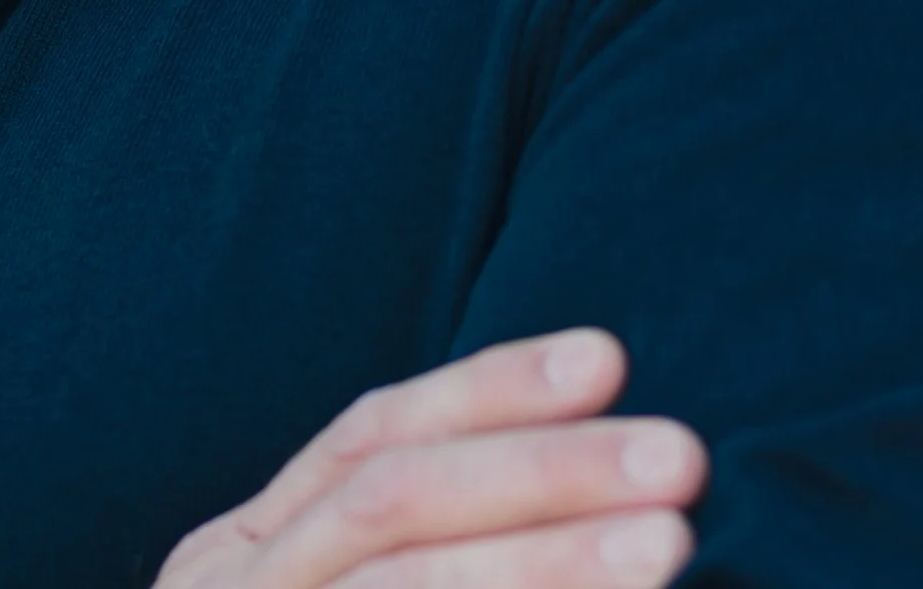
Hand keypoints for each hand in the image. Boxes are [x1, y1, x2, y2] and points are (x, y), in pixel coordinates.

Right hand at [156, 331, 702, 588]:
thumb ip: (436, 561)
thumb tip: (603, 486)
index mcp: (241, 554)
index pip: (369, 436)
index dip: (488, 389)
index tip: (611, 355)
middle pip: (390, 500)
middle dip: (540, 467)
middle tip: (681, 453)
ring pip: (394, 581)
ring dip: (541, 559)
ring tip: (670, 544)